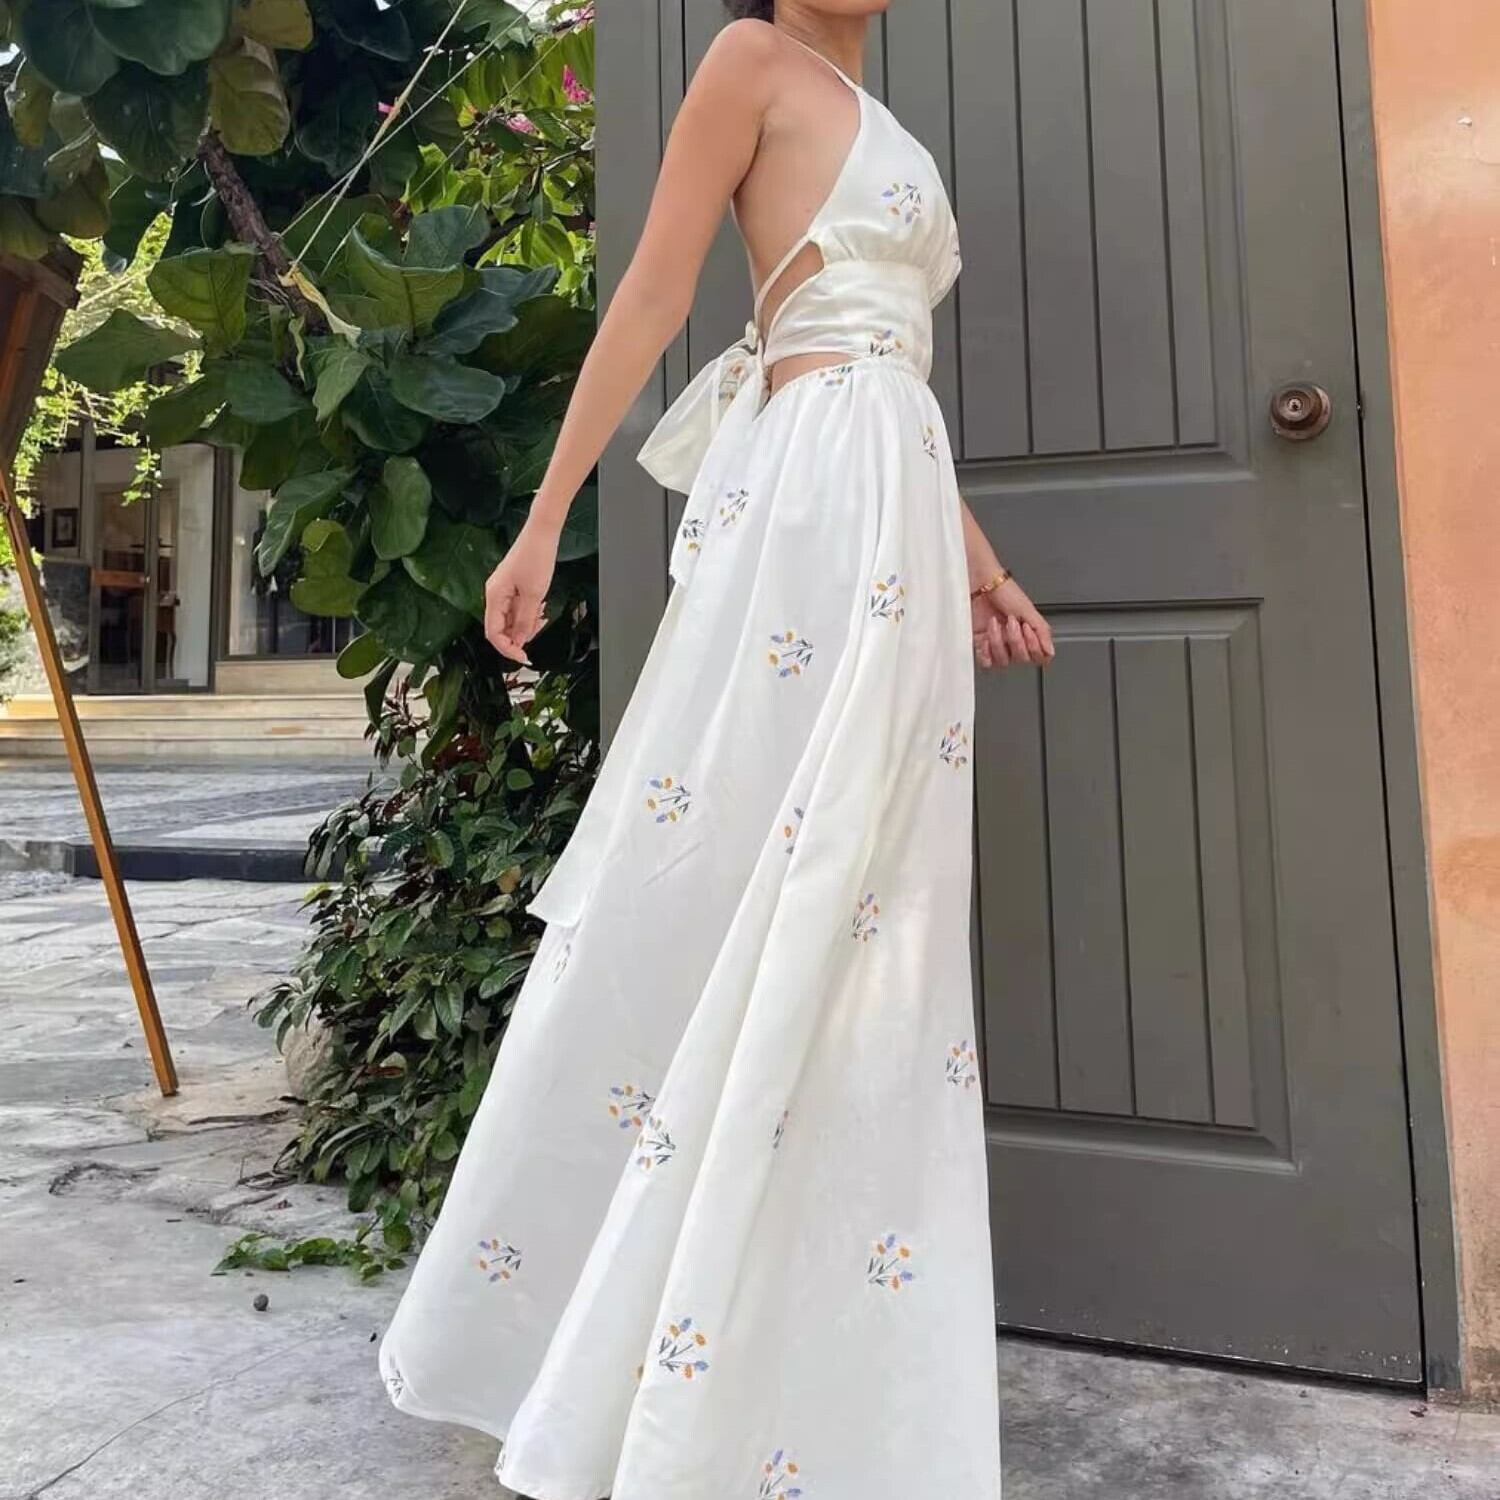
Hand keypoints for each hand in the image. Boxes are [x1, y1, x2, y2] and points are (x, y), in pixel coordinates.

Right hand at [483, 520, 558, 664]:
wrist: (541, 533)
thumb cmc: (535, 556)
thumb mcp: (534, 594)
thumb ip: (525, 620)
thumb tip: (519, 640)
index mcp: (494, 595)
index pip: (493, 632)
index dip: (507, 648)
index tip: (522, 656)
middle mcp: (495, 593)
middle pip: (501, 627)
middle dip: (519, 635)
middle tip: (537, 630)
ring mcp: (503, 590)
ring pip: (510, 619)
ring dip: (525, 625)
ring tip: (541, 617)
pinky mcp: (512, 586)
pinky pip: (516, 608)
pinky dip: (527, 614)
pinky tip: (539, 609)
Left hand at [971, 574, 1054, 670]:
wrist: (982, 583)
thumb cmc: (1003, 590)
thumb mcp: (1028, 609)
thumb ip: (1042, 631)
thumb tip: (1050, 650)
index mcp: (1028, 633)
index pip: (1039, 656)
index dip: (1035, 647)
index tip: (1028, 629)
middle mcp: (1014, 640)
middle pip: (1022, 659)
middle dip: (1016, 640)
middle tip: (1012, 622)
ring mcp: (998, 644)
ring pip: (1004, 662)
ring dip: (999, 642)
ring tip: (996, 623)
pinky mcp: (981, 644)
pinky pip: (986, 662)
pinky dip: (987, 652)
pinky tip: (986, 637)